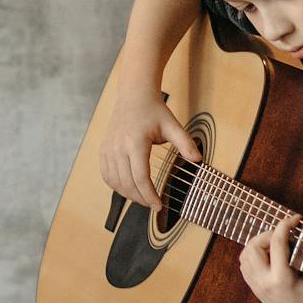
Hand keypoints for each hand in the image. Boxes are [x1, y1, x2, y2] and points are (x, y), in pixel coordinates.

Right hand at [99, 79, 199, 213]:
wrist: (133, 95)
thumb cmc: (154, 111)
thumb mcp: (173, 126)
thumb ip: (186, 144)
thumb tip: (198, 160)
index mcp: (135, 142)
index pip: (140, 177)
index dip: (150, 195)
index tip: (159, 206)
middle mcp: (118, 147)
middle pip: (127, 183)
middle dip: (141, 199)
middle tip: (154, 205)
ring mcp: (108, 149)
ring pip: (115, 182)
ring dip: (129, 195)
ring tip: (143, 198)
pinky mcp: (104, 150)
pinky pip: (106, 176)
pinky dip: (116, 186)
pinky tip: (128, 189)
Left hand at [238, 216, 302, 302]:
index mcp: (281, 280)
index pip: (277, 243)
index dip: (286, 225)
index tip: (296, 219)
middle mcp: (264, 284)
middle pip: (254, 246)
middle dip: (269, 234)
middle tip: (286, 233)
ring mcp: (257, 287)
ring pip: (245, 255)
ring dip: (260, 244)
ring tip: (279, 244)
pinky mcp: (255, 289)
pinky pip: (245, 265)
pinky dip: (254, 254)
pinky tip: (272, 255)